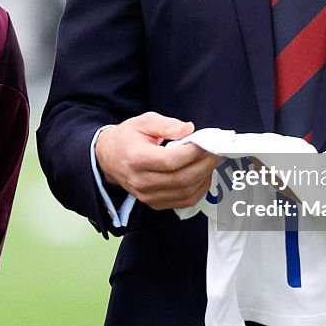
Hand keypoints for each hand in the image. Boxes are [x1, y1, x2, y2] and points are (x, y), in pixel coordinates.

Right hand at [95, 112, 221, 210]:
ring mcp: (148, 196)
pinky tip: (203, 174)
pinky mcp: (155, 203)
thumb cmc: (128, 138)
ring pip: (185, 192)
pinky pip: (183, 201)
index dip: (191, 153)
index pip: (170, 161)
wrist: (109, 158)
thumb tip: (188, 129)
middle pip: (181, 179)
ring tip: (212, 161)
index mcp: (136, 159)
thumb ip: (167, 125)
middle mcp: (141, 181)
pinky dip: (199, 189)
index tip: (206, 142)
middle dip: (204, 164)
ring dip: (204, 177)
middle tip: (216, 151)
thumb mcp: (144, 122)